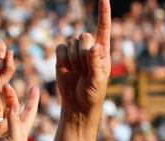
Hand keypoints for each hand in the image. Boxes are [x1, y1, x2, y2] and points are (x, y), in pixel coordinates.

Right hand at [55, 0, 110, 116]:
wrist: (77, 104)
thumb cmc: (92, 94)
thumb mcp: (97, 81)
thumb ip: (96, 64)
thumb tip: (95, 47)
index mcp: (103, 50)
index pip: (104, 27)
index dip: (103, 12)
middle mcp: (89, 47)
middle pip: (83, 37)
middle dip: (82, 55)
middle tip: (85, 71)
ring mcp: (75, 51)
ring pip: (71, 43)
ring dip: (73, 60)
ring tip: (78, 73)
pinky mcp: (63, 56)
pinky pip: (60, 48)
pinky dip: (62, 60)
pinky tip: (67, 70)